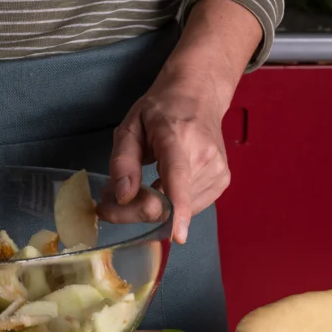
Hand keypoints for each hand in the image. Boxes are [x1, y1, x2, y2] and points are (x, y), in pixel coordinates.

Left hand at [103, 69, 229, 243]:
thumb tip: (123, 196)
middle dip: (134, 210)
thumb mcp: (130, 126)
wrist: (200, 95)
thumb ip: (123, 160)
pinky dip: (169, 204)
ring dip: (150, 207)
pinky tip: (162, 184)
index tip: (178, 236)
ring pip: (175, 212)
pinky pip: (187, 208)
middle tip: (110, 200)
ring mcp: (217, 172)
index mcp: (179, 138)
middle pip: (167, 204)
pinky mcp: (221, 183)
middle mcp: (205, 157)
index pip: (178, 177)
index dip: (178, 209)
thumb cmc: (162, 109)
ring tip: (141, 185)